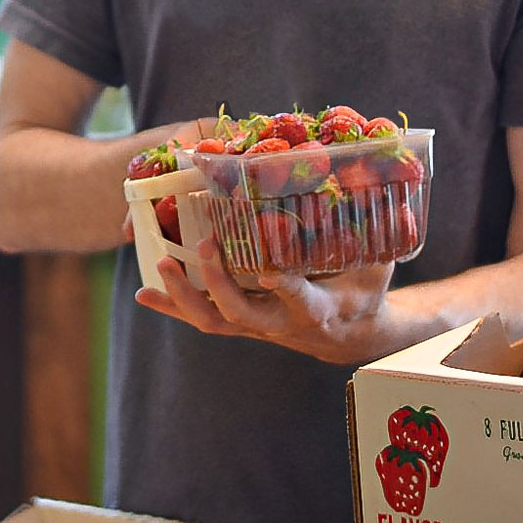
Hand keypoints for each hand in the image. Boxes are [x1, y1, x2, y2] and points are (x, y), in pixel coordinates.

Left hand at [134, 236, 394, 365]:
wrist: (347, 336)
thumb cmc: (362, 293)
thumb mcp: (376, 268)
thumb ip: (374, 234)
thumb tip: (379, 186)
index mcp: (317, 310)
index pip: (299, 300)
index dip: (285, 288)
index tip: (271, 272)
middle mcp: (279, 323)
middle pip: (241, 312)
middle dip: (218, 282)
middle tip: (204, 244)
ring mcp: (253, 325)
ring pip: (212, 320)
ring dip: (183, 295)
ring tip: (160, 263)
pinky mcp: (237, 323)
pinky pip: (200, 317)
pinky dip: (171, 305)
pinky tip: (144, 294)